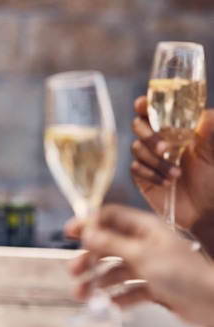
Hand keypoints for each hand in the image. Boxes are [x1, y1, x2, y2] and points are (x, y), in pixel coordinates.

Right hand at [66, 216, 151, 307]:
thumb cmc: (184, 273)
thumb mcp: (143, 255)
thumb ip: (112, 243)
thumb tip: (87, 234)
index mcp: (146, 229)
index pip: (111, 218)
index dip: (89, 223)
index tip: (68, 233)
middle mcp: (147, 245)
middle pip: (109, 247)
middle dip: (89, 260)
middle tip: (72, 272)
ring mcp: (151, 267)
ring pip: (116, 271)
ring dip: (98, 282)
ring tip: (83, 295)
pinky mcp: (156, 288)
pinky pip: (130, 290)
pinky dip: (118, 297)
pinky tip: (109, 305)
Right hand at [130, 96, 213, 231]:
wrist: (207, 207)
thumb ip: (210, 127)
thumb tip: (204, 114)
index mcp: (176, 126)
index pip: (154, 109)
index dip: (145, 104)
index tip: (143, 106)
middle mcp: (159, 139)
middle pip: (138, 125)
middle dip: (150, 135)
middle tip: (165, 148)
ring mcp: (149, 157)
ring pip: (136, 148)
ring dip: (156, 161)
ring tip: (177, 174)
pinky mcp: (142, 175)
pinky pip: (136, 168)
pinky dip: (151, 174)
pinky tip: (167, 183)